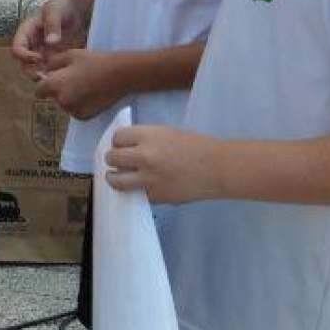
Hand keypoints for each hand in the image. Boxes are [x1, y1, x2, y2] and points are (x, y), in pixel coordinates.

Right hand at [11, 0, 87, 77]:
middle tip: (46, 75)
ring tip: (53, 77)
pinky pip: (46, 66)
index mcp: (26, 31)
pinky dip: (50, 72)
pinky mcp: (50, 54)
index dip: (24, 56)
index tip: (40, 58)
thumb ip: (53, 26)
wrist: (75, 8)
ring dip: (40, 74)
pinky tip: (60, 74)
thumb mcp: (55, 12)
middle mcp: (30, 42)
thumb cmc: (62, 6)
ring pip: (33, 67)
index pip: (17, 48)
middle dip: (31, 70)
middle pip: (23, 62)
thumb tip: (50, 42)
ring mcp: (39, 49)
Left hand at [35, 49, 125, 119]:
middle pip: (53, 97)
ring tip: (84, 85)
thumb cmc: (94, 61)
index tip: (53, 78)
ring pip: (64, 104)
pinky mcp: (84, 117)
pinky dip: (78, 104)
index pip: (39, 90)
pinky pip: (74, 110)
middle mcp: (61, 101)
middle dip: (58, 89)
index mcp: (55, 85)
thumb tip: (45, 70)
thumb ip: (52, 63)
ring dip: (68, 97)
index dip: (44, 84)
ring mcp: (73, 111)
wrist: (120, 75)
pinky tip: (90, 93)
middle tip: (74, 78)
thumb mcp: (70, 55)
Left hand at [104, 124, 224, 203]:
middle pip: (112, 157)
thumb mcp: (167, 133)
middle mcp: (144, 156)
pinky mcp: (156, 196)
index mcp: (147, 135)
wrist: (218, 168)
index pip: (117, 137)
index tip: (120, 145)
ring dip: (113, 177)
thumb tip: (128, 147)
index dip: (118, 142)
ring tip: (115, 176)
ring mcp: (148, 178)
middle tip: (115, 161)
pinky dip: (137, 190)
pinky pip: (137, 194)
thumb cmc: (196, 146)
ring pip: (116, 180)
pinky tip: (142, 186)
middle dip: (112, 159)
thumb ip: (146, 139)